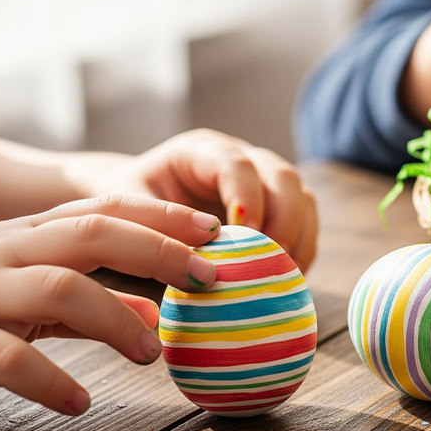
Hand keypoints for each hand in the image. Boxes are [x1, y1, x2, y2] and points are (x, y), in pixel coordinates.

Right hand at [0, 196, 220, 414]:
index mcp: (23, 238)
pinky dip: (48, 379)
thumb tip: (152, 308)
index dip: (161, 216)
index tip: (215, 231)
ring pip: (57, 289)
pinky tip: (79, 400)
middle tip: (208, 280)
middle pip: (91, 235)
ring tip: (152, 353)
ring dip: (116, 318)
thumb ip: (80, 293)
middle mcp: (4, 255)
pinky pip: (5, 359)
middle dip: (158, 252)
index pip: (101, 210)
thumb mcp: (11, 282)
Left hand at [82, 129, 317, 270]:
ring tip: (285, 275)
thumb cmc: (126, 205)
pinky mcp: (275, 207)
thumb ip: (157, 226)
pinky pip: (304, 223)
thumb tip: (196, 258)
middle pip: (283, 176)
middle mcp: (241, 159)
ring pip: (302, 198)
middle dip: (284, 220)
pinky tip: (288, 278)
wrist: (133, 205)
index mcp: (201, 152)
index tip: (245, 236)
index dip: (248, 198)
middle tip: (273, 261)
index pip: (237, 164)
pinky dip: (303, 250)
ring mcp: (263, 181)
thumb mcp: (127, 210)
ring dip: (300, 238)